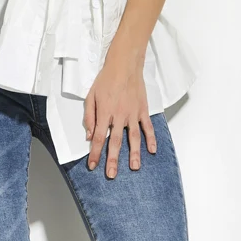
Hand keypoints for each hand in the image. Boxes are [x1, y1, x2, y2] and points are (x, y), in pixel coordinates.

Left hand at [82, 50, 157, 178]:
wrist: (124, 65)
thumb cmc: (106, 79)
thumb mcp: (91, 95)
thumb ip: (89, 116)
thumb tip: (88, 135)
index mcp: (104, 112)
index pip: (98, 138)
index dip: (94, 153)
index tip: (92, 165)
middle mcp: (119, 115)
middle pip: (115, 142)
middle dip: (112, 160)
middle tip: (112, 175)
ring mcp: (132, 113)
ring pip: (133, 137)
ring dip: (134, 154)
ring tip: (134, 168)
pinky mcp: (142, 109)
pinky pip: (147, 127)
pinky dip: (151, 139)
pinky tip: (152, 150)